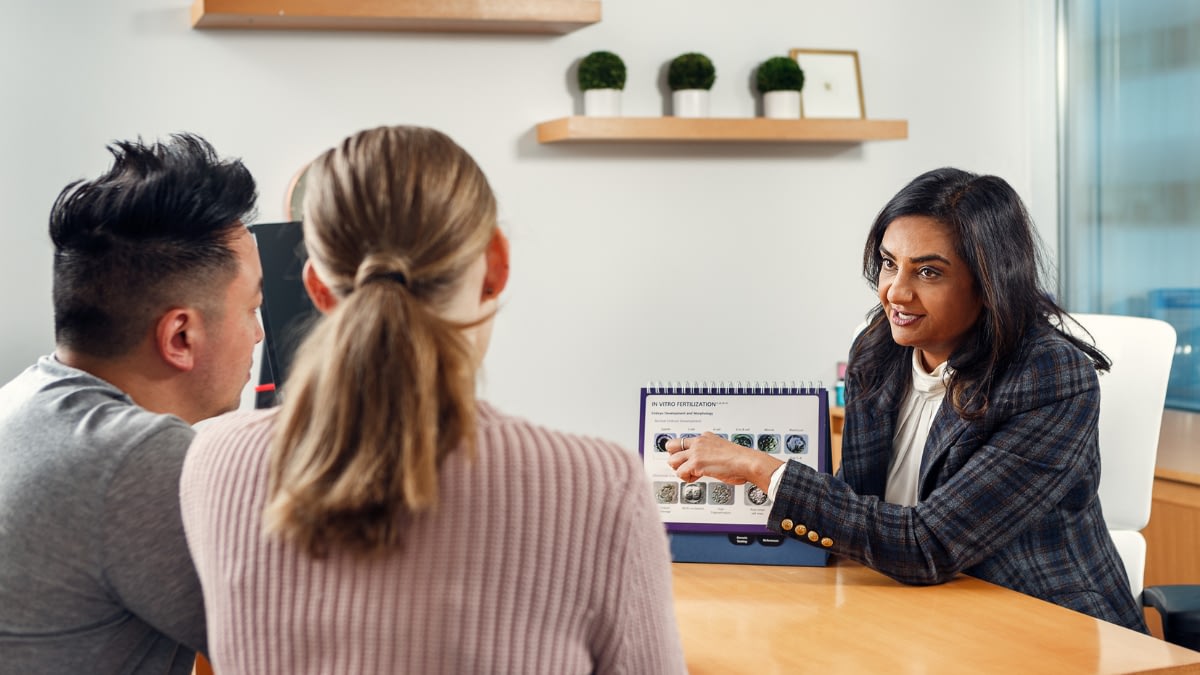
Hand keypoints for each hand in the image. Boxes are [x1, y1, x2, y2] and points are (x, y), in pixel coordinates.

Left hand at [665, 432, 782, 491]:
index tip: (686, 460)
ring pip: (672, 461)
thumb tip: (708, 464)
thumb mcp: (722, 450)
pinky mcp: (696, 463)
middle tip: (684, 467)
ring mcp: (696, 452)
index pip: (683, 441)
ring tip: (692, 474)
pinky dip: (687, 478)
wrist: (747, 462)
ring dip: (680, 470)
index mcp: (705, 437)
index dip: (682, 453)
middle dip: (675, 458)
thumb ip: (711, 453)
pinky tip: (697, 477)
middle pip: (671, 446)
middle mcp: (699, 442)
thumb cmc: (740, 460)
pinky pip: (680, 473)